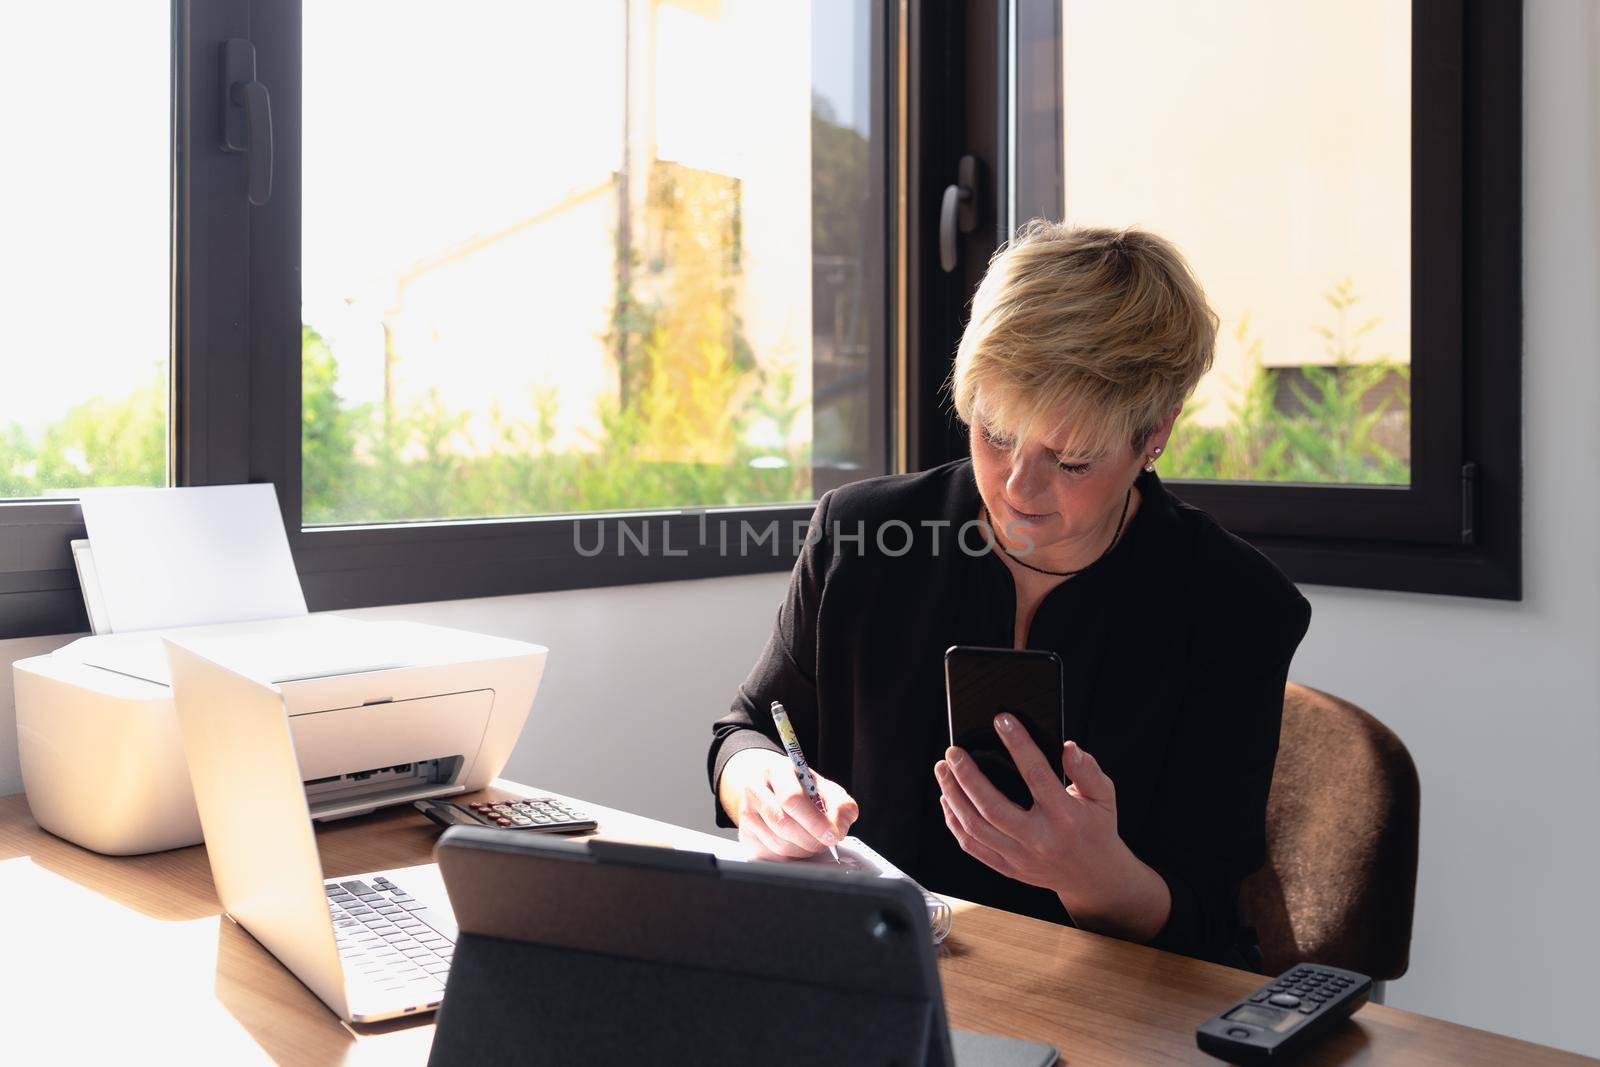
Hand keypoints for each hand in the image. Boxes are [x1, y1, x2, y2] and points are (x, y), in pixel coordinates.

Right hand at [721, 748, 858, 860]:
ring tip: (813, 841)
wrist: (768, 785)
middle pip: (783, 824)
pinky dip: (791, 856)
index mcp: (776, 770)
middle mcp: (755, 789)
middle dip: (811, 839)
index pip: (792, 799)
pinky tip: (797, 844)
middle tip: (826, 841)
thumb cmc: (799, 787)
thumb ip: (840, 804)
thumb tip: (840, 827)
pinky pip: (771, 855)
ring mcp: (746, 813)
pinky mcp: (745, 835)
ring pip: (778, 844)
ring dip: (803, 849)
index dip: (815, 821)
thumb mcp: (824, 787)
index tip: (833, 834)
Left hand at [934, 713, 1169, 937]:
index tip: (1002, 721)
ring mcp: (1020, 856)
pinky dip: (954, 823)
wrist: (1094, 877)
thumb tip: (1068, 748)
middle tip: (953, 752)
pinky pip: (973, 846)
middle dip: (967, 776)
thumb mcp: (1103, 797)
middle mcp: (1039, 839)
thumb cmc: (1096, 830)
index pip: (1037, 775)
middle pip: (993, 806)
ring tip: (943, 770)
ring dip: (953, 796)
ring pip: (976, 827)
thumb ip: (1088, 770)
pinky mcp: (1008, 867)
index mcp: (1066, 817)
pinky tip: (947, 800)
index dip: (1018, 744)